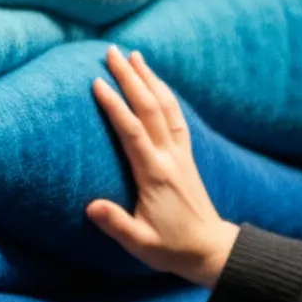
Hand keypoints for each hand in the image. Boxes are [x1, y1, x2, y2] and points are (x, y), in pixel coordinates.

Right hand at [86, 47, 238, 287]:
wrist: (210, 249)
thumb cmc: (171, 248)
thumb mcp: (140, 244)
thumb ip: (116, 224)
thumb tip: (91, 206)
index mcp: (154, 175)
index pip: (132, 132)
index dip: (114, 105)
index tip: (97, 82)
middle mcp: (169, 158)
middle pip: (149, 109)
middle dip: (130, 78)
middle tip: (111, 52)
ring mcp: (180, 154)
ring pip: (165, 107)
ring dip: (149, 78)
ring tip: (134, 55)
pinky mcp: (186, 156)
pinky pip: (176, 117)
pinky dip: (165, 95)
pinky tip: (156, 83)